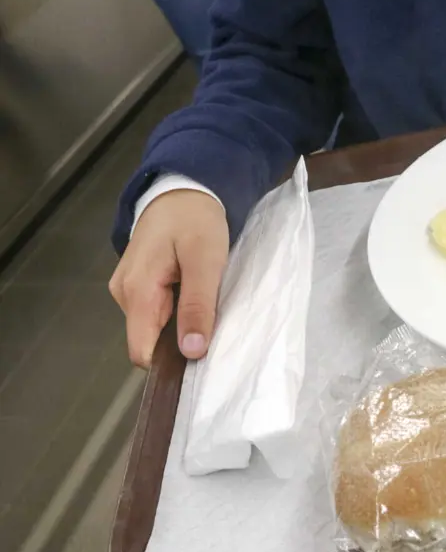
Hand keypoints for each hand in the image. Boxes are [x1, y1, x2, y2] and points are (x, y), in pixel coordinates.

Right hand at [109, 191, 228, 368]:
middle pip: (149, 340)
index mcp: (136, 291)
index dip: (170, 362)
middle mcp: (124, 294)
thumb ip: (198, 306)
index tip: (203, 359)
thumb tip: (192, 351)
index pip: (141, 351)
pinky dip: (178, 310)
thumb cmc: (195, 220)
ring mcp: (129, 288)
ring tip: (208, 304)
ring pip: (155, 326)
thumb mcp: (206, 261)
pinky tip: (196, 295)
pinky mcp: (139, 283)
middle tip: (215, 325)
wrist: (183, 188)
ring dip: (181, 324)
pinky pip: (157, 311)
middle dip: (180, 340)